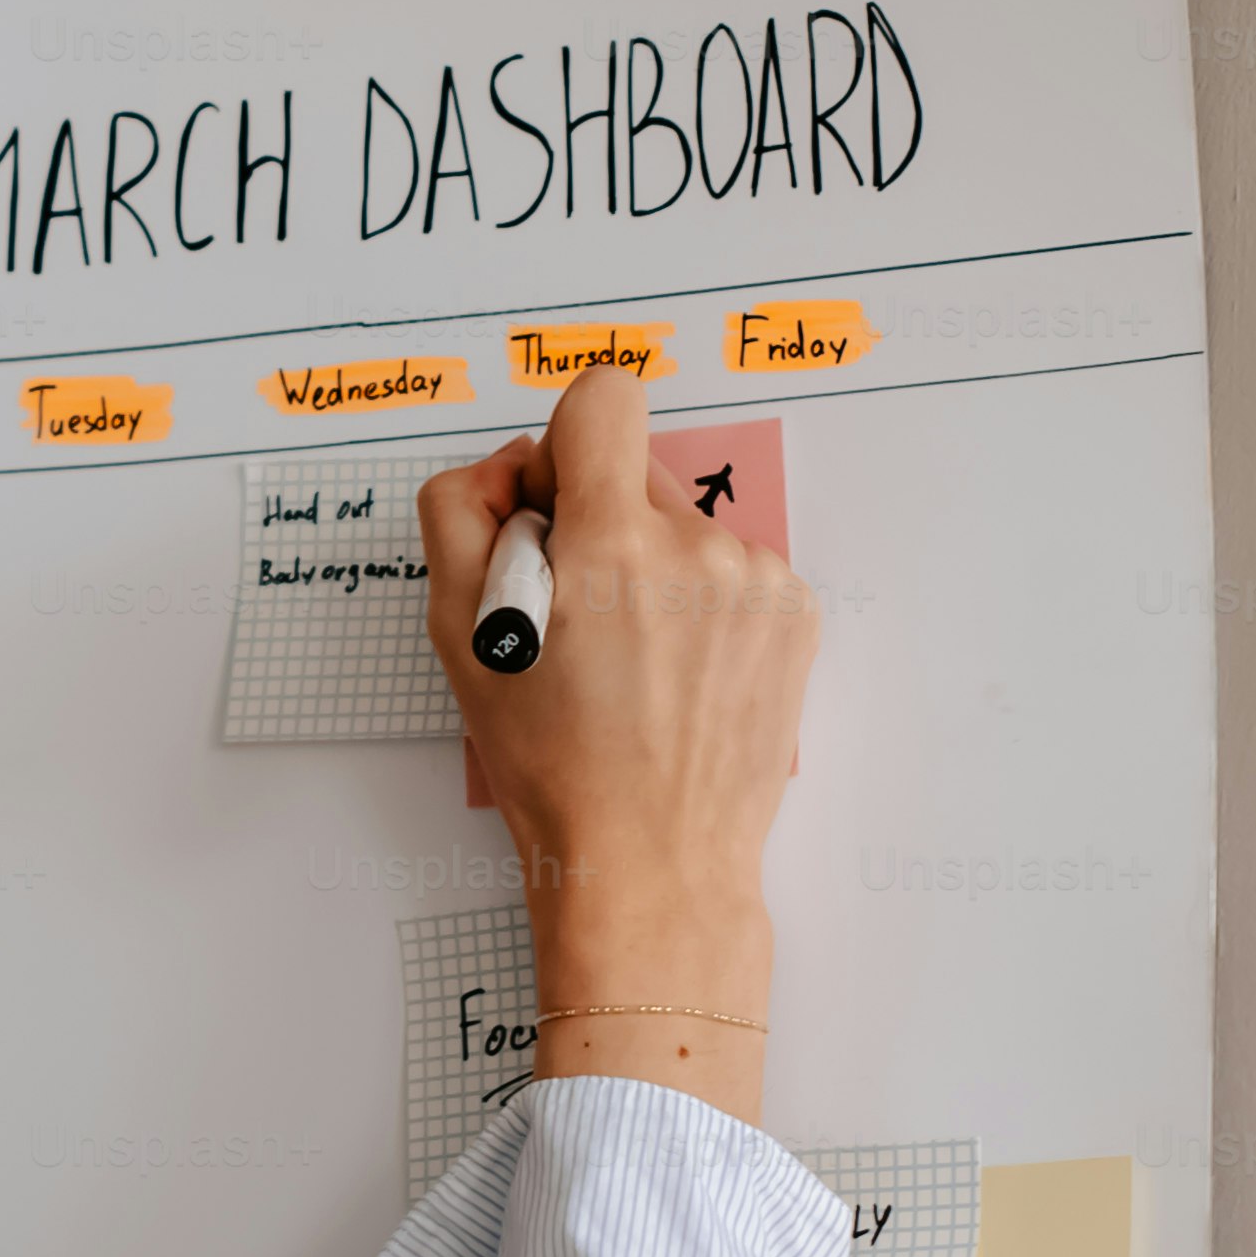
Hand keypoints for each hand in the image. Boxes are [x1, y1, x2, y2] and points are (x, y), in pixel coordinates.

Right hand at [417, 368, 818, 1104]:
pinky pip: (733, 570)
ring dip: (653, 569)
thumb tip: (513, 465)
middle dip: (599, 523)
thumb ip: (461, 515)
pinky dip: (702, 605)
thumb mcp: (460, 638)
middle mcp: (697, 548)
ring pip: (684, 527)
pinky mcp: (795, 614)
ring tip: (633, 663)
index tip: (557, 505)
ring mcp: (757, 581)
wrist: (652, 860)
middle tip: (578, 620)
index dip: (568, 442)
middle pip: (636, 471)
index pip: (605, 396)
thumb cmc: (551, 763)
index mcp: (611, 544)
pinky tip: (679, 674)